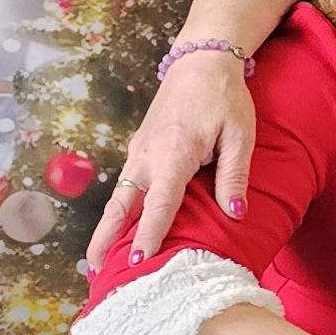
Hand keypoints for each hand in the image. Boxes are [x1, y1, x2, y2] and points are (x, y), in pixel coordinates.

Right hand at [90, 48, 257, 263]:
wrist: (201, 61)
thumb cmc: (224, 98)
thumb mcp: (239, 135)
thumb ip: (234, 175)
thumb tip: (235, 213)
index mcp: (173, 154)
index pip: (159, 203)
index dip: (148, 234)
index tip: (136, 261)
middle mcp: (148, 155)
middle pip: (122, 205)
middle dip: (106, 239)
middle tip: (96, 273)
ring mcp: (139, 151)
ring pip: (118, 196)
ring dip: (107, 227)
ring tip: (97, 260)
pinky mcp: (140, 147)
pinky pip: (125, 184)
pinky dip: (117, 209)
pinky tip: (117, 226)